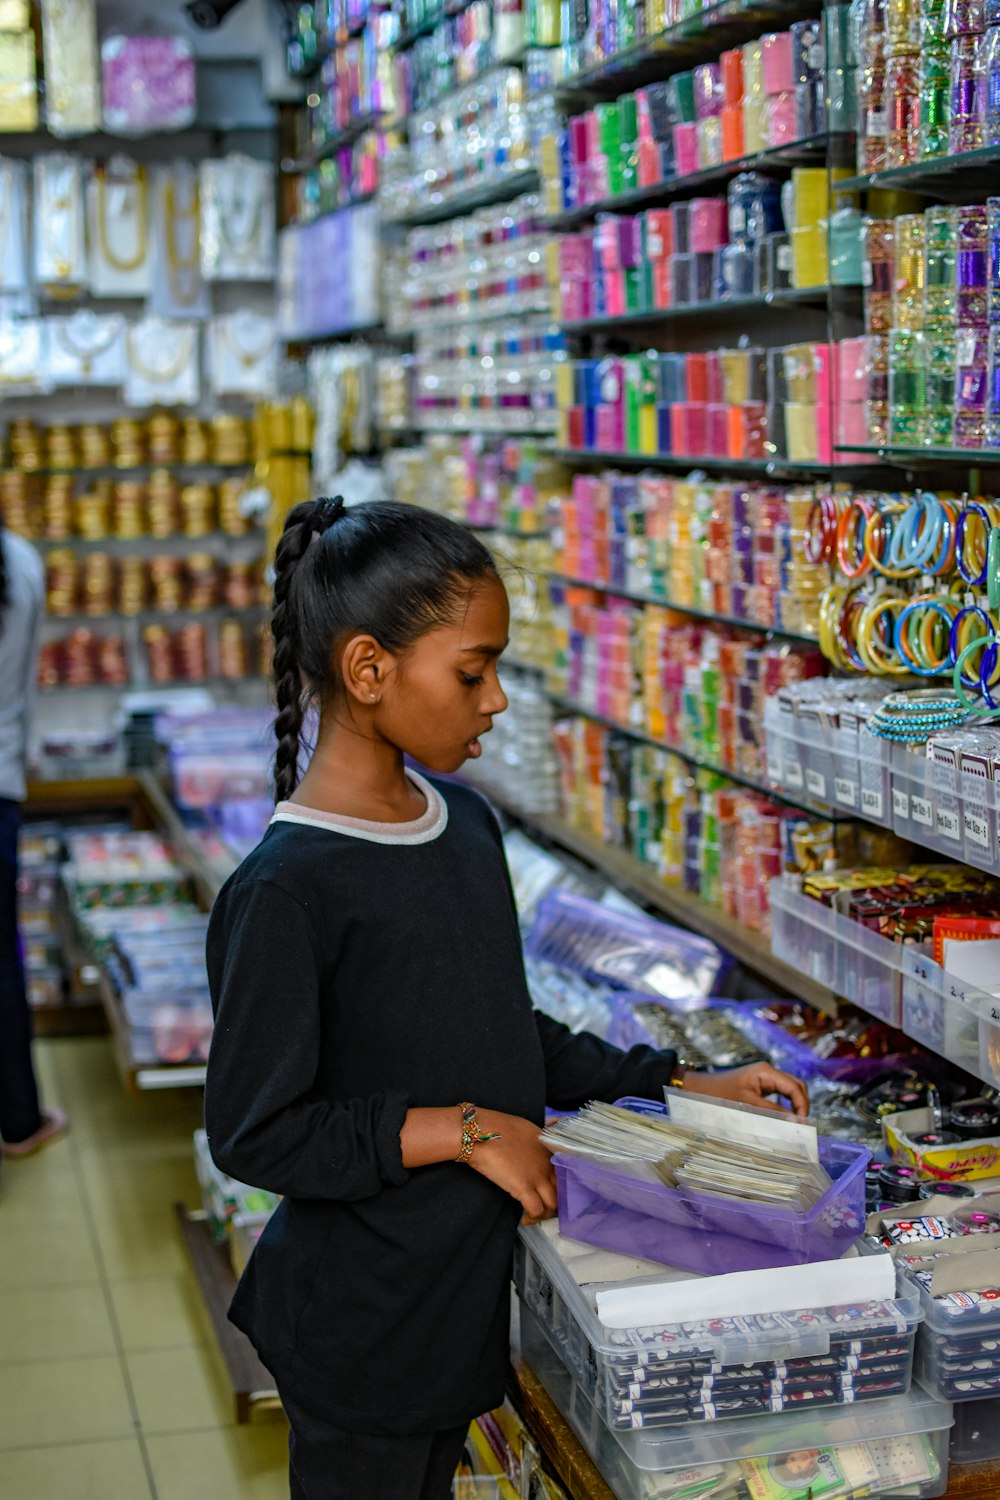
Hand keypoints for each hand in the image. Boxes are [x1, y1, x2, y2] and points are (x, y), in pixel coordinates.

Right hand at [466, 1109, 557, 1224]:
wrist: (478, 1133)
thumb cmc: (496, 1127)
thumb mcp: (526, 1128)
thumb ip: (538, 1139)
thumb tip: (539, 1143)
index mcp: (548, 1148)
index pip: (565, 1172)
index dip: (560, 1185)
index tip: (551, 1190)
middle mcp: (547, 1163)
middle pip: (562, 1190)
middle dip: (556, 1202)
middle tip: (544, 1206)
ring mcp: (537, 1176)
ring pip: (553, 1204)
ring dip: (545, 1213)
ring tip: (535, 1215)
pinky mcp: (524, 1188)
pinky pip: (536, 1210)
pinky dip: (533, 1218)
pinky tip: (525, 1219)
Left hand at [681, 1062, 808, 1117]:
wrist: (700, 1088)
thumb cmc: (721, 1094)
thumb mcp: (748, 1104)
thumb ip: (773, 1112)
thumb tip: (796, 1122)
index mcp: (766, 1072)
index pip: (795, 1087)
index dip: (802, 1105)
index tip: (802, 1124)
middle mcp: (768, 1071)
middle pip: (796, 1085)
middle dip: (801, 1104)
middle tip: (801, 1125)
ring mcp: (765, 1076)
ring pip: (790, 1089)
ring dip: (795, 1104)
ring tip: (795, 1123)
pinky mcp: (760, 1083)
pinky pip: (780, 1092)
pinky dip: (786, 1104)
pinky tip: (785, 1117)